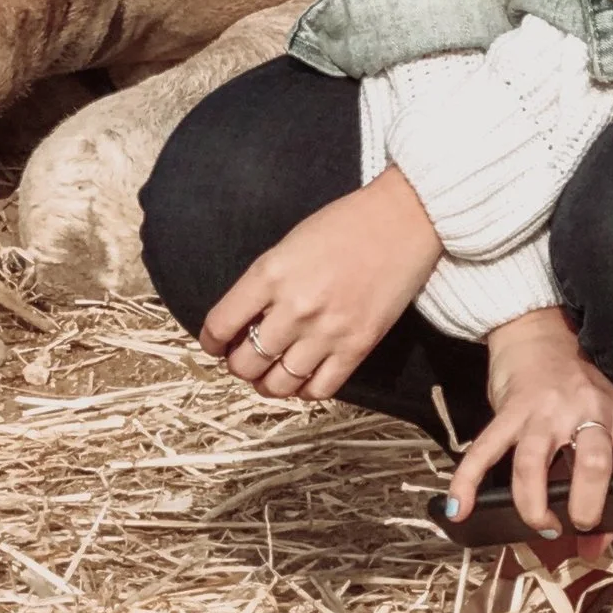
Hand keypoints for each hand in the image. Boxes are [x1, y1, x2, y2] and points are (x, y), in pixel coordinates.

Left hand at [200, 168, 440, 401]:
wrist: (401, 222)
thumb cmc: (344, 224)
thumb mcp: (289, 244)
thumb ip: (265, 282)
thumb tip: (244, 319)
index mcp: (270, 273)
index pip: (221, 324)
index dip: (211, 341)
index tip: (215, 343)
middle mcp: (294, 307)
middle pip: (246, 362)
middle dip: (238, 365)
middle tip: (242, 359)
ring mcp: (326, 331)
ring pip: (278, 384)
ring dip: (267, 384)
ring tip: (269, 375)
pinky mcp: (357, 348)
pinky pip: (318, 390)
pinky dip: (303, 391)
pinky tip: (301, 378)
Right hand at [446, 306, 612, 536]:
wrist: (535, 334)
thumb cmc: (575, 391)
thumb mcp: (602, 426)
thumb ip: (604, 484)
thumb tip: (593, 548)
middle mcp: (586, 409)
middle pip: (594, 459)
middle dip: (588, 506)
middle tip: (581, 525)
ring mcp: (545, 409)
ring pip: (535, 460)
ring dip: (535, 504)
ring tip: (541, 525)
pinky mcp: (509, 409)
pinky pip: (486, 449)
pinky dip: (469, 482)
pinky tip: (460, 509)